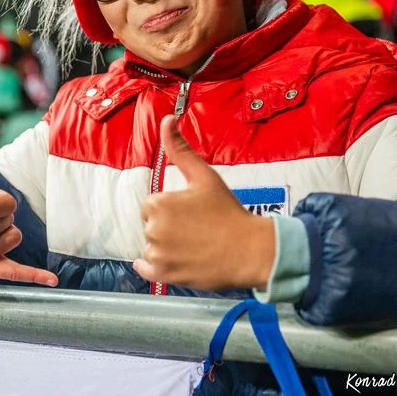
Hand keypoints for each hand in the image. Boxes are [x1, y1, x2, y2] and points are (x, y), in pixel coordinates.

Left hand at [133, 115, 274, 290]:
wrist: (250, 250)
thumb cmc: (228, 211)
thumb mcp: (204, 176)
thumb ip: (179, 148)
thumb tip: (167, 118)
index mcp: (158, 203)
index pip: (152, 205)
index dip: (171, 207)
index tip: (190, 211)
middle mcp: (153, 229)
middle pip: (151, 225)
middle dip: (167, 226)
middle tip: (195, 228)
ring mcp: (158, 255)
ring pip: (152, 246)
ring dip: (165, 246)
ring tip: (192, 245)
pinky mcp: (164, 276)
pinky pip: (146, 270)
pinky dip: (152, 266)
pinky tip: (169, 259)